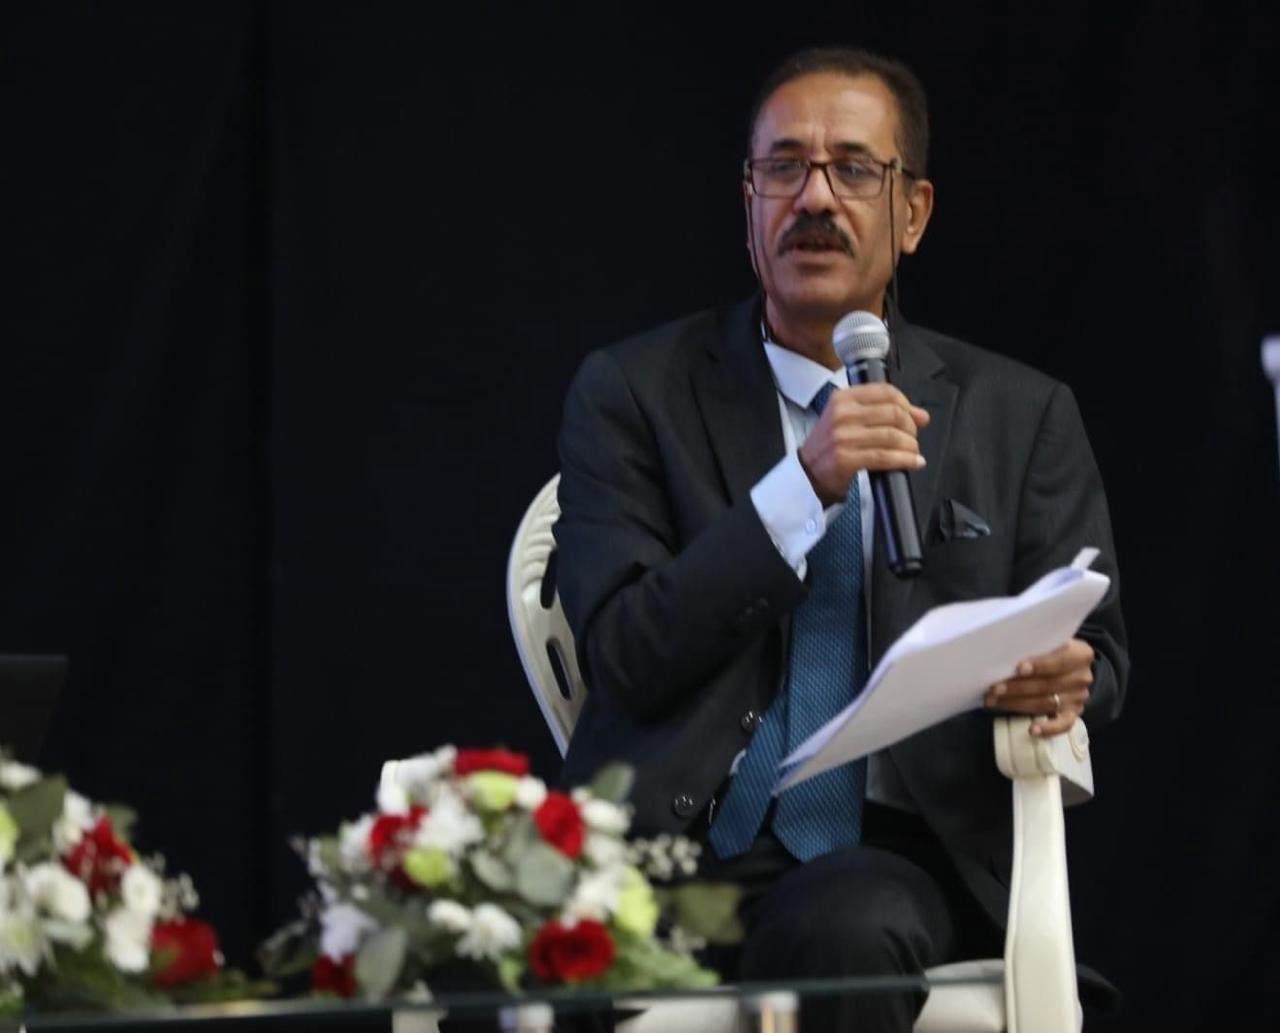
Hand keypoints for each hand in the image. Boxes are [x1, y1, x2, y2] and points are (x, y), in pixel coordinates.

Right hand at [797, 384, 930, 505]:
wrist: (807, 472)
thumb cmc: (831, 445)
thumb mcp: (849, 419)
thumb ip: (883, 413)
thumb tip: (921, 416)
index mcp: (843, 398)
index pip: (885, 391)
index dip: (907, 404)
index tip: (915, 417)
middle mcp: (842, 414)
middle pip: (893, 413)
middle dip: (910, 427)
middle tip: (912, 437)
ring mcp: (842, 437)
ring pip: (892, 435)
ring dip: (910, 446)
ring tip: (913, 452)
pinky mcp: (846, 459)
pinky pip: (885, 457)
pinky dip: (905, 460)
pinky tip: (913, 462)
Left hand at [983, 639, 1094, 736]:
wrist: (1067, 667)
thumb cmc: (1049, 652)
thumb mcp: (1047, 643)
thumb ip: (1034, 645)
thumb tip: (1004, 653)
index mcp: (1081, 654)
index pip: (1059, 660)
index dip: (1039, 665)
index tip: (1018, 669)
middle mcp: (1083, 677)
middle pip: (1047, 684)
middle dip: (1017, 687)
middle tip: (994, 688)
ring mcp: (1079, 697)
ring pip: (1046, 703)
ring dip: (1017, 704)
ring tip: (994, 701)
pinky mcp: (1074, 714)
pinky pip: (1064, 725)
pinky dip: (1048, 729)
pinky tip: (1032, 730)